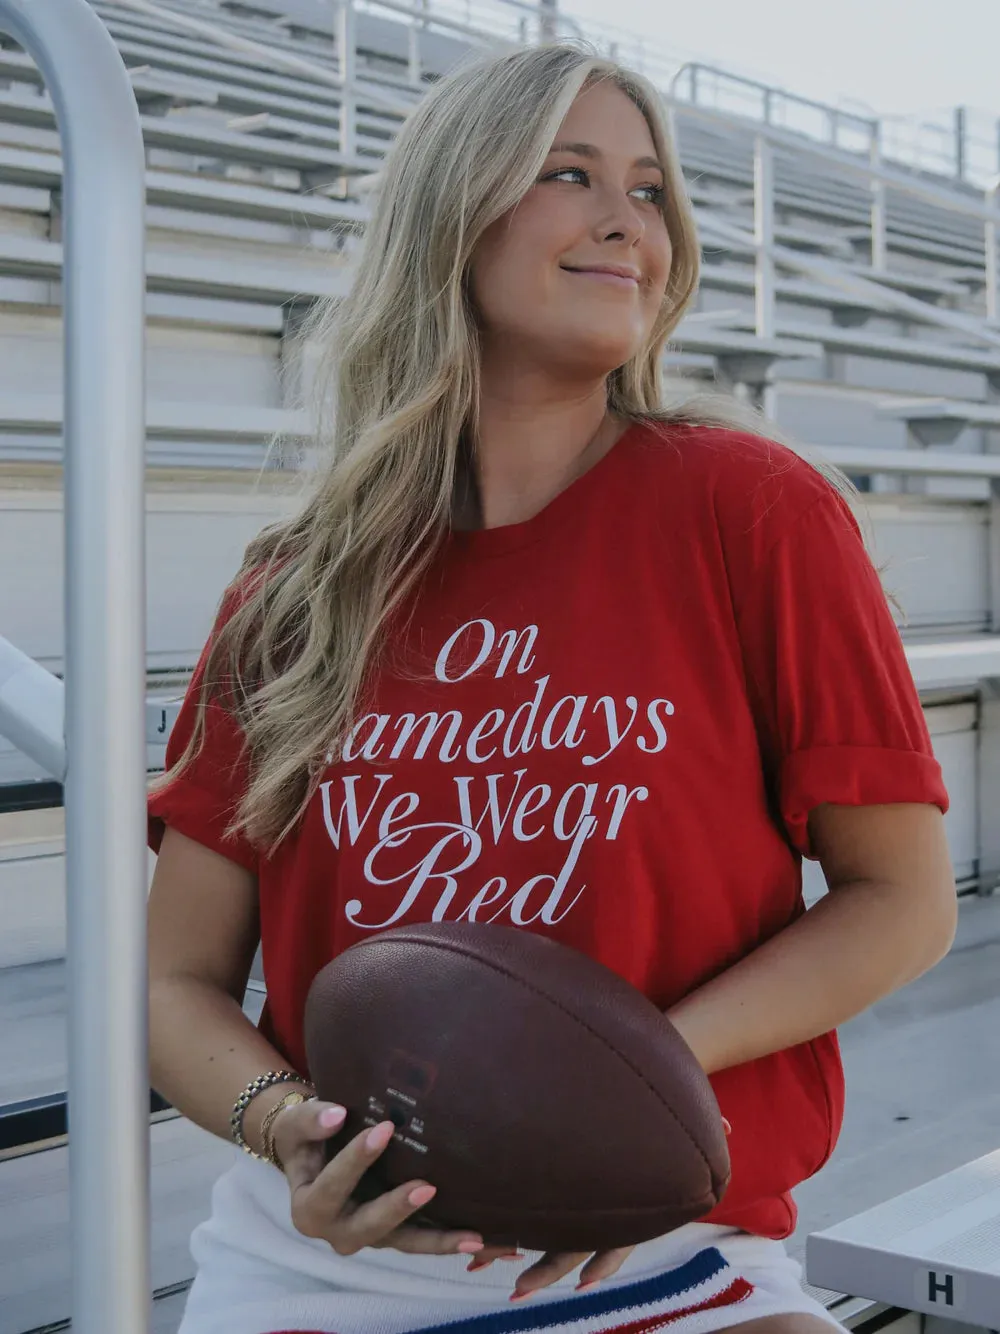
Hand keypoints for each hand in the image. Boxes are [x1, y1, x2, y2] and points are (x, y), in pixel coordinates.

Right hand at [273, 1101, 485, 1257]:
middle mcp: (337, 1232)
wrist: (310, 1155)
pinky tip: (480, 1239)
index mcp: (309, 1208)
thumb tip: (337, 1114)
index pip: (332, 1187)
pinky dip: (448, 1242)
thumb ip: (312, 1120)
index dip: (357, 1160)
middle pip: (368, 1226)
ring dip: (438, 1242)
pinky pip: (420, 1240)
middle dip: (397, 1208)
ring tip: (474, 1239)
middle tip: (427, 1188)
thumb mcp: (296, 1125)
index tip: (384, 1128)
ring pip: (403, 1243)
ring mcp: (368, 1237)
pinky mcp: (392, 1234)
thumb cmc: (304, 1136)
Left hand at [471, 1115, 732, 1300]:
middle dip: (544, 1269)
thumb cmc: (656, 1120)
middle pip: (569, 1249)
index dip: (601, 1263)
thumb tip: (729, 1126)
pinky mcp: (566, 1197)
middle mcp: (600, 1213)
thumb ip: (698, 1127)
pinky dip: (508, 1229)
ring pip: (545, 1244)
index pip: (614, 1242)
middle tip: (516, 1290)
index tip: (583, 1282)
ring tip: (480, 1265)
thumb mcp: (676, 1124)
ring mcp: (583, 1211)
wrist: (645, 1121)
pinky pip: (535, 1220)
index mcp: (624, 1205)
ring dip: (515, 1256)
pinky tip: (481, 1245)